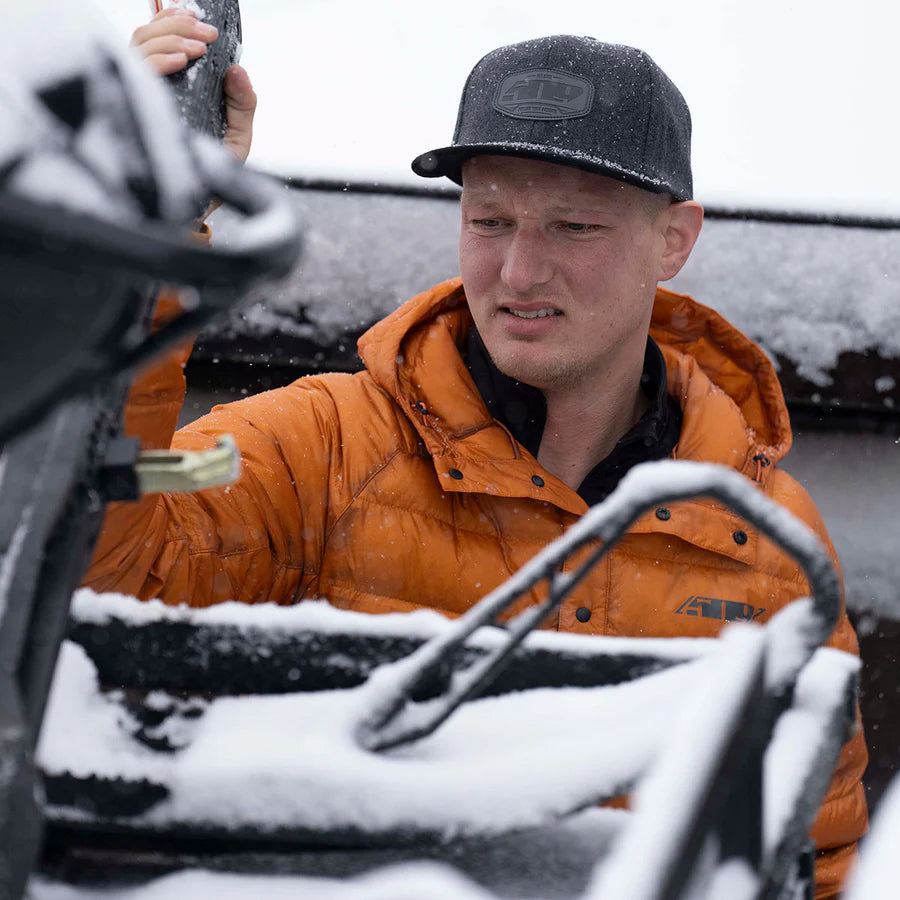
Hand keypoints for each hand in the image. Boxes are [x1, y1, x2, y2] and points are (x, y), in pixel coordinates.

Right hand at [131, 8, 256, 162]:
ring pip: (139, 48)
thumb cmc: (211, 175)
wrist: (196, 208)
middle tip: (206, 34)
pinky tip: (178, 62)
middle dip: (177, 26)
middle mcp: (153, 89)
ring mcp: (140, 97)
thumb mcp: (236, 137)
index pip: (160, 40)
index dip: (173, 20)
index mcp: (173, 88)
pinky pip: (137, 75)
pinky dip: (158, 61)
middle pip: (147, 36)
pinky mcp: (134, 110)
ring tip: (196, 50)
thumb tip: (238, 70)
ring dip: (169, 40)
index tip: (196, 16)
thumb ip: (242, 105)